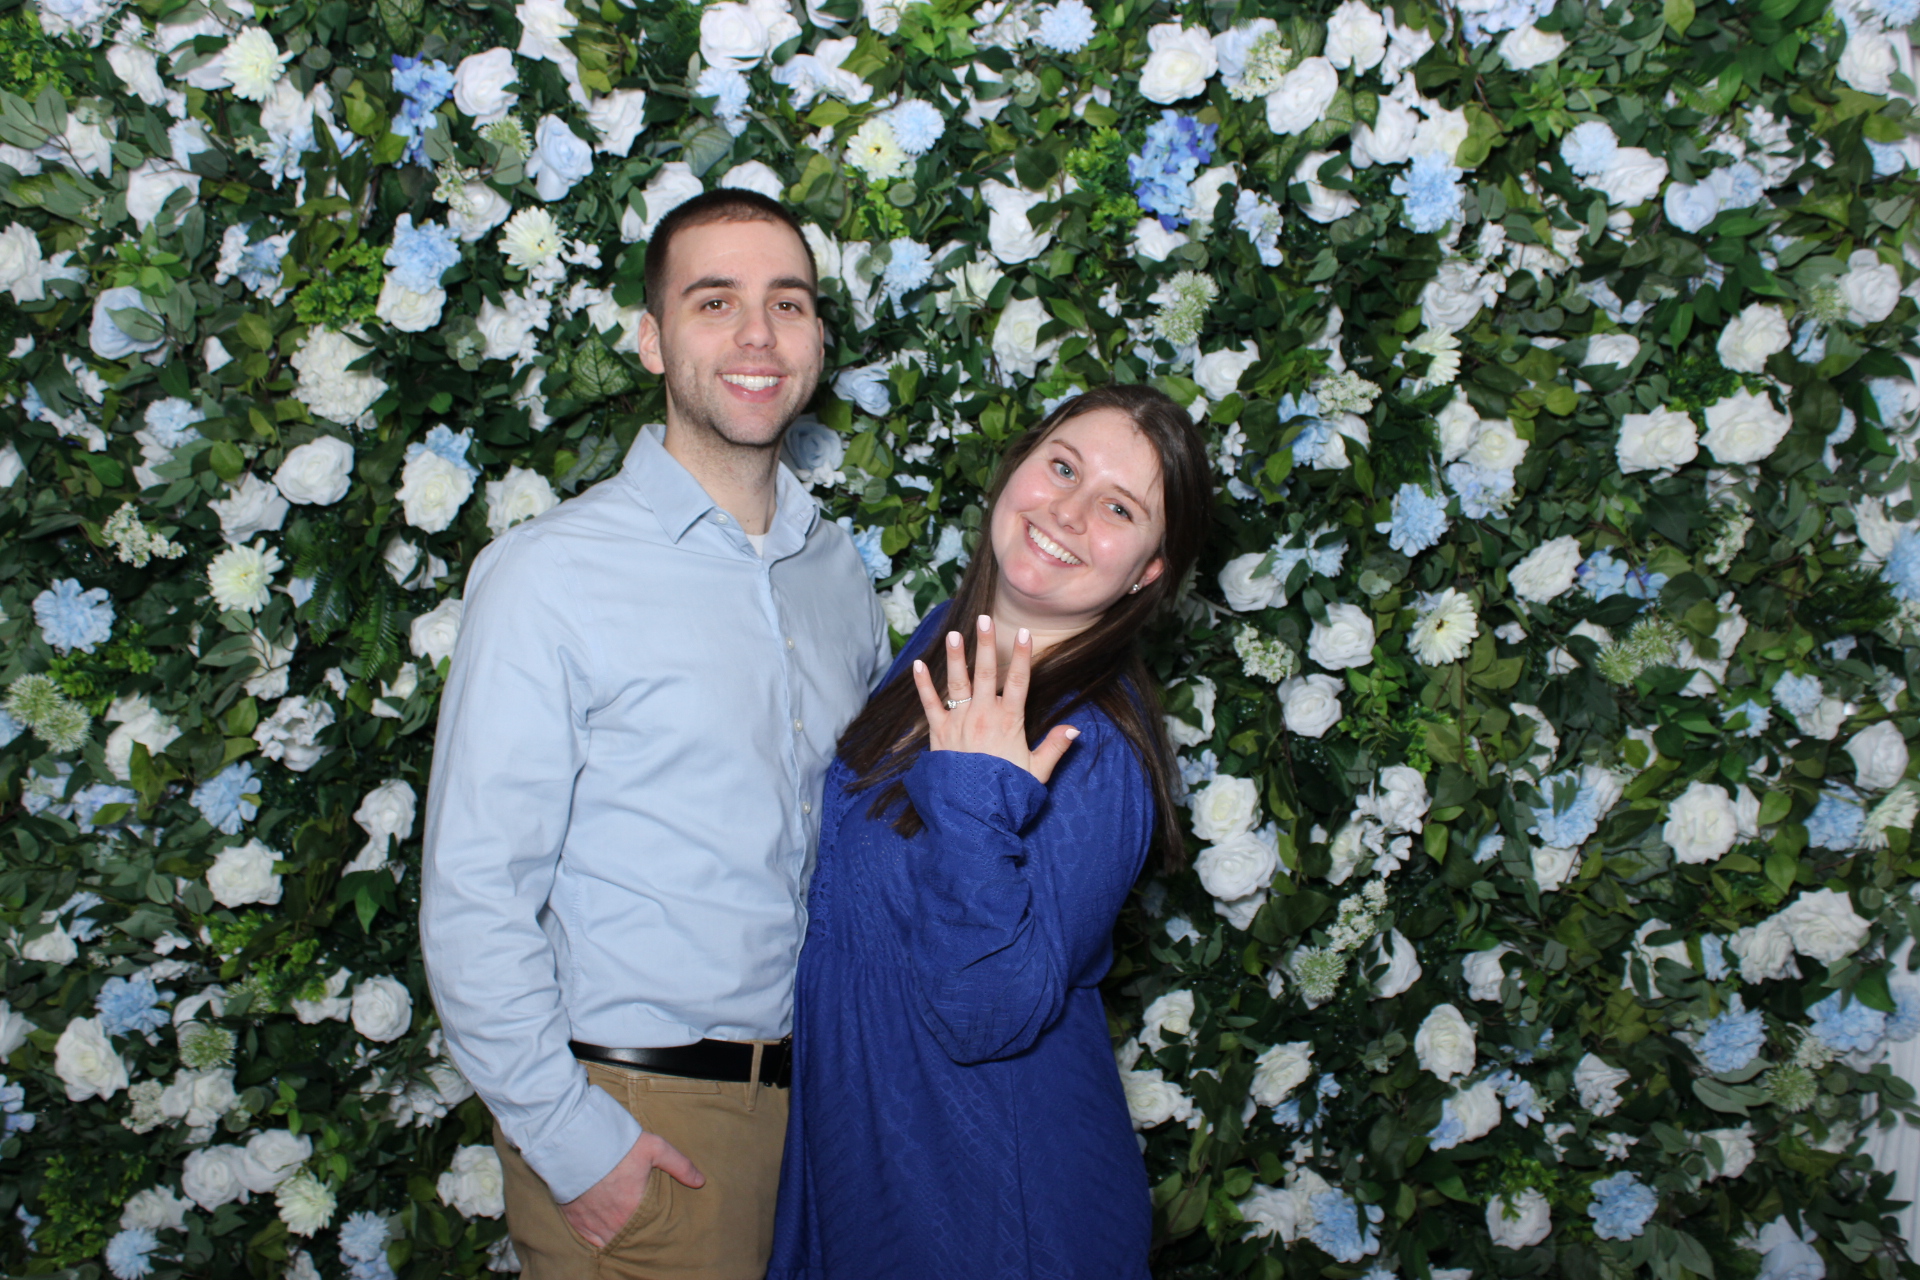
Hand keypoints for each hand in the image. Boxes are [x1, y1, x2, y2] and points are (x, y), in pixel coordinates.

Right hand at [560, 1132, 704, 1248]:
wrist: (577, 1142)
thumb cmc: (617, 1144)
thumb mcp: (655, 1148)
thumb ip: (680, 1166)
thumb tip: (701, 1181)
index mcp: (635, 1209)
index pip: (649, 1230)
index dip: (654, 1230)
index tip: (657, 1225)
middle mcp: (614, 1222)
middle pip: (630, 1238)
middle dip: (637, 1235)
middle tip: (642, 1228)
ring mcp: (593, 1224)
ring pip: (610, 1241)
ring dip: (618, 1237)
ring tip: (625, 1230)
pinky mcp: (576, 1220)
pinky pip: (590, 1240)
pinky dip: (598, 1238)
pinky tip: (605, 1232)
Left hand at [911, 614, 1077, 783]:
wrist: (974, 814)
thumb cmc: (1006, 792)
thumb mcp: (1037, 771)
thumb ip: (1055, 747)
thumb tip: (1075, 729)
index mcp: (1010, 722)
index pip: (1020, 682)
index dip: (1023, 656)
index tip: (1024, 632)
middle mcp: (984, 716)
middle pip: (987, 673)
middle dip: (986, 644)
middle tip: (984, 618)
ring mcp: (959, 723)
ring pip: (958, 683)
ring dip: (955, 657)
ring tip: (953, 634)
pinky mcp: (939, 733)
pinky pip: (930, 704)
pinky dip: (923, 685)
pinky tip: (918, 665)